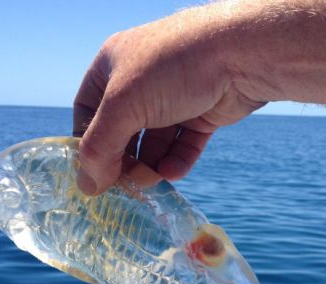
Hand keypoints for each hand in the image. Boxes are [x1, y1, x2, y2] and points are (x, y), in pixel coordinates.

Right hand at [73, 6, 265, 194]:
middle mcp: (141, 81)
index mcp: (112, 67)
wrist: (238, 54)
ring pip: (155, 143)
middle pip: (122, 132)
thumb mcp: (122, 106)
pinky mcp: (202, 113)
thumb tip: (88, 187)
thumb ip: (99, 148)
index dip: (87, 143)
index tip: (91, 173)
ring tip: (151, 181)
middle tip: (124, 186)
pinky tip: (173, 174)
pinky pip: (183, 145)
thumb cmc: (171, 68)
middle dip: (123, 160)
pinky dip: (177, 161)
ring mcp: (173, 98)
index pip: (87, 111)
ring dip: (151, 165)